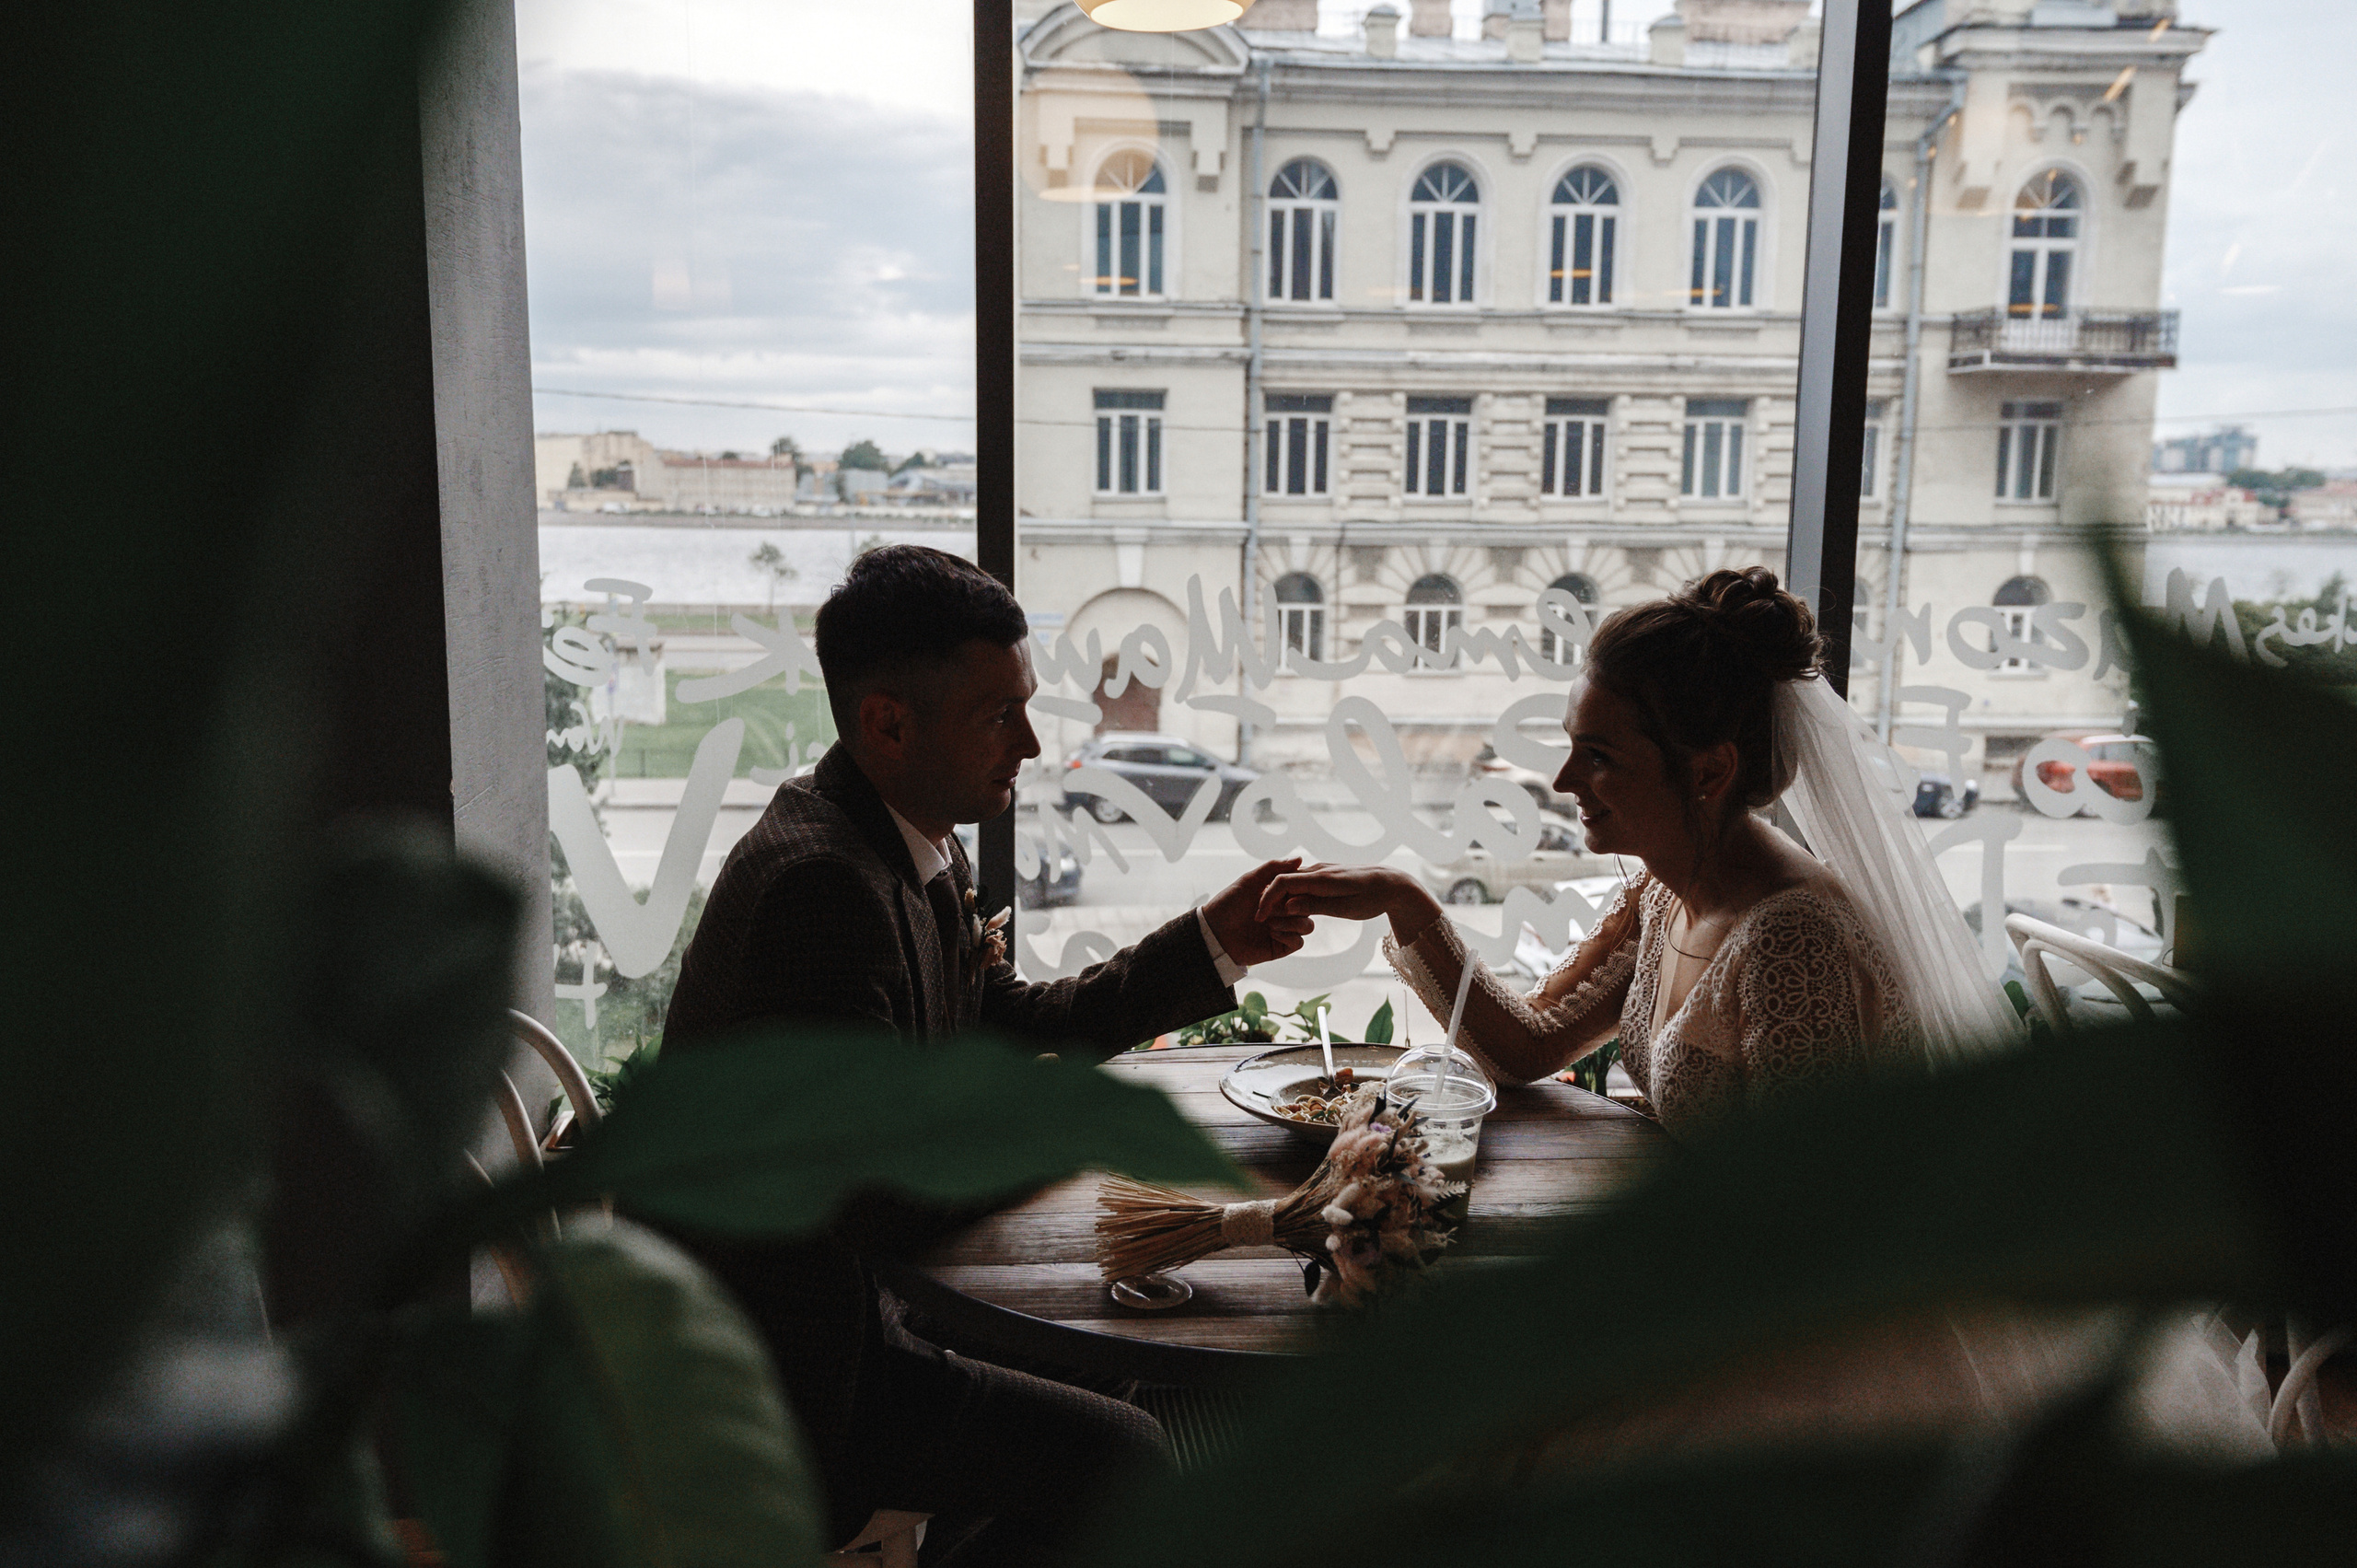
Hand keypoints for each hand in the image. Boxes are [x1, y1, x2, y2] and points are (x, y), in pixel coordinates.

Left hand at [1202, 858, 1317, 966]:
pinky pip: (1299, 942)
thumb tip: (1300, 859)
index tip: (1291, 889)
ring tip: (1270, 922)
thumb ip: (1274, 868)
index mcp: (1280, 895)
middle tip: (1275, 908)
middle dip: (1295, 907)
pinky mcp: (1281, 947)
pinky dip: (1288, 936)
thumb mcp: (1250, 881)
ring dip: (1292, 922)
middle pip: (1309, 908)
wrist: (1215, 932)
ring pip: (1308, 926)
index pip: (1303, 890)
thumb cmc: (1228, 903)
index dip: (1301, 889)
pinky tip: (1271, 933)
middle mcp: (1285, 912)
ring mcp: (1284, 930)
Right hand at [1257, 863, 1442, 945]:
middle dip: (1269, 901)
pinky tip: (1292, 911)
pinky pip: (1301, 883)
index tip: (1261, 918)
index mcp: (1321, 878)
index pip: (1283, 882)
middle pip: (1282, 881)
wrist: (1392, 883)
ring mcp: (1320, 870)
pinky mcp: (1324, 875)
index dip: (1268, 900)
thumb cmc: (1372, 898)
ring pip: (1291, 882)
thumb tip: (1288, 906)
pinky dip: (1292, 896)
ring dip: (1280, 899)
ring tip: (1274, 920)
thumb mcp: (1346, 908)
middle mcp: (1317, 870)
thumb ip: (1316, 906)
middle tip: (1263, 923)